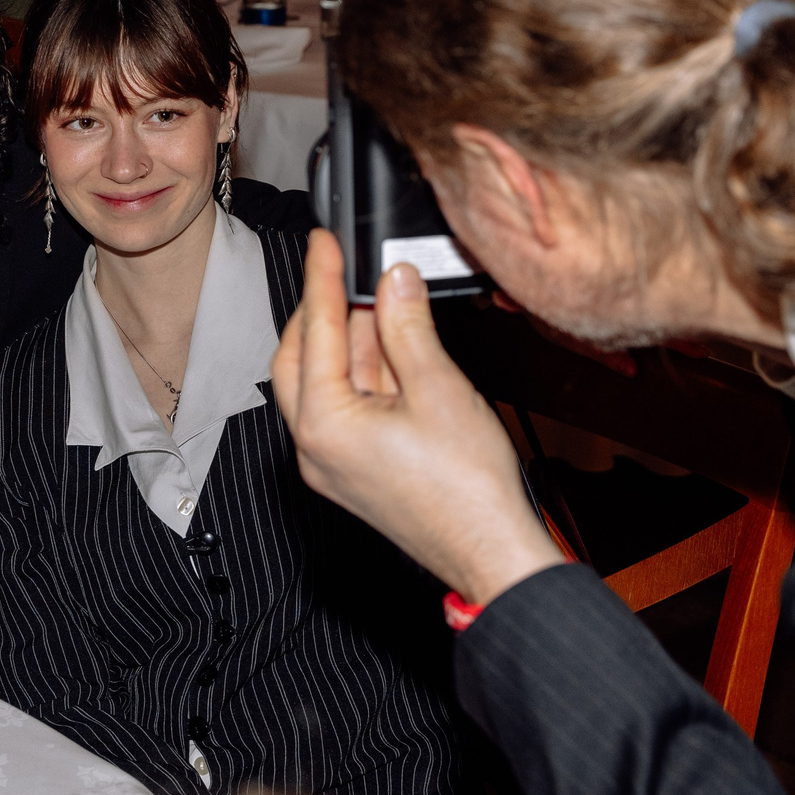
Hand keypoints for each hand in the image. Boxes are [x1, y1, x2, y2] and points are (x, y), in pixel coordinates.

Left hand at [273, 232, 564, 603]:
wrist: (493, 553)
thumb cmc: (469, 488)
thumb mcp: (439, 388)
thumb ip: (407, 327)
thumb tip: (393, 280)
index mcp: (324, 426)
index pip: (314, 331)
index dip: (322, 278)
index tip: (324, 241)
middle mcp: (314, 447)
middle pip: (302, 358)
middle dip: (324, 310)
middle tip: (348, 269)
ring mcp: (332, 464)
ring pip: (324, 382)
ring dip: (351, 341)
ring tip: (384, 302)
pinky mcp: (354, 471)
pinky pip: (345, 408)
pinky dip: (364, 373)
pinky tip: (393, 347)